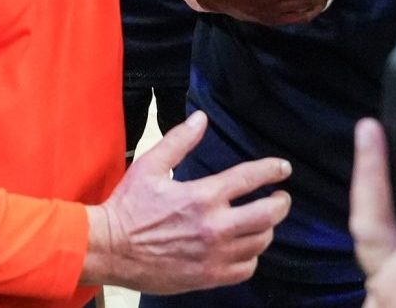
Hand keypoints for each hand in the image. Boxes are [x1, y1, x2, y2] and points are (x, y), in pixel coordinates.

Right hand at [81, 110, 292, 292]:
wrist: (111, 249)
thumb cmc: (129, 206)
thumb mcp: (149, 166)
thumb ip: (178, 141)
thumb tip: (201, 118)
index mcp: (201, 196)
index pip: (249, 178)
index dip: (272, 170)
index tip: (284, 168)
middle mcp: (215, 227)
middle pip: (267, 215)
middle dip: (281, 203)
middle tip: (281, 198)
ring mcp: (215, 255)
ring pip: (260, 242)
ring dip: (266, 229)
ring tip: (262, 221)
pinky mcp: (211, 276)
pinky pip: (247, 268)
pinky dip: (252, 256)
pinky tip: (245, 247)